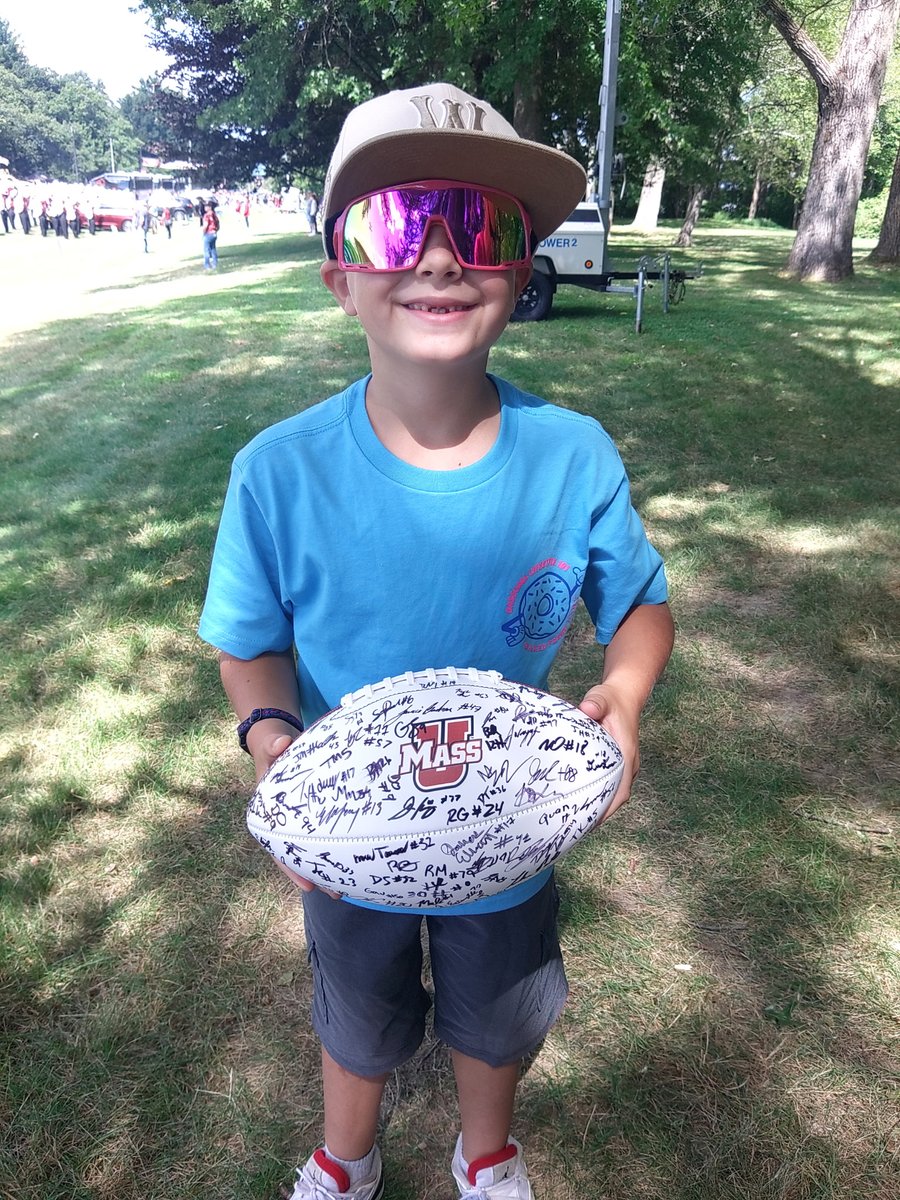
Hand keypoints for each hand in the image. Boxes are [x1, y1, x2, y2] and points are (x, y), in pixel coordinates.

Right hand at [249, 725, 340, 898]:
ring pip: (313, 846)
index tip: (308, 886)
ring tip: (349, 886)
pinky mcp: (315, 812)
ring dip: (329, 865)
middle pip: (299, 854)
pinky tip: (354, 859)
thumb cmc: (272, 744)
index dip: (292, 868)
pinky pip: (324, 832)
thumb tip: (282, 744)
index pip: (278, 847)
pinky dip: (336, 844)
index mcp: (268, 814)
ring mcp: (300, 818)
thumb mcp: (268, 743)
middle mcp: (284, 821)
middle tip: (338, 893)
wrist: (276, 740)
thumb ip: (272, 745)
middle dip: (317, 874)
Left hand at [578, 683, 640, 823]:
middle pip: (615, 798)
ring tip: (572, 819)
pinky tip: (576, 798)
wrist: (624, 695)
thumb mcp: (602, 698)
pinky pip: (607, 784)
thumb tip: (587, 709)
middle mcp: (627, 764)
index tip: (591, 824)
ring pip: (612, 793)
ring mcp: (623, 765)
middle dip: (598, 814)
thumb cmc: (611, 699)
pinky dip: (595, 794)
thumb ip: (595, 703)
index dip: (608, 810)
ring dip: (597, 806)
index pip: (621, 791)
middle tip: (573, 827)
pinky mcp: (616, 763)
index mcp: (626, 754)